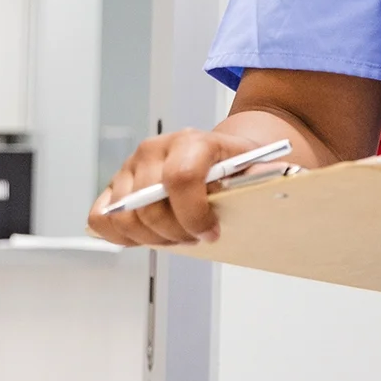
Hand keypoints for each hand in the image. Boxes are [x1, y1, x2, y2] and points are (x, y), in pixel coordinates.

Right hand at [88, 127, 263, 246]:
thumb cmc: (239, 167)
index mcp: (192, 141)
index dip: (195, 215)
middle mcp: (154, 150)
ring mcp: (129, 168)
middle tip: (197, 237)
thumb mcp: (260, 169)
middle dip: (176, 233)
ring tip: (178, 235)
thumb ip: (266, 177)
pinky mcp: (113, 186)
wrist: (221, 156)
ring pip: (125, 218)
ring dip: (154, 238)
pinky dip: (122, 236)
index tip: (212, 232)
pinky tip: (150, 236)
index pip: (181, 178)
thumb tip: (279, 185)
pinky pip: (100, 218)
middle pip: (150, 207)